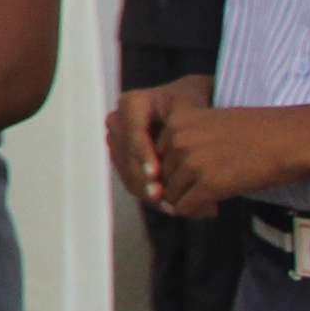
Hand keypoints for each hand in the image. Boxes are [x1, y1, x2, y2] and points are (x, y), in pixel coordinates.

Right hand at [110, 72, 200, 203]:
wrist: (188, 105)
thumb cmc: (193, 106)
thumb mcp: (192, 113)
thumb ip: (184, 137)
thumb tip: (179, 167)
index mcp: (131, 103)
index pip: (134, 133)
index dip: (143, 154)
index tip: (154, 174)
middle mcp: (117, 120)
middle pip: (126, 155)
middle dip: (143, 179)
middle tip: (162, 198)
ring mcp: (116, 139)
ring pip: (125, 170)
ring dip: (144, 190)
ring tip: (169, 206)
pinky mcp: (121, 156)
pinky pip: (129, 177)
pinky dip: (146, 191)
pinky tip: (165, 204)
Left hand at [150, 89, 298, 218]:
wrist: (294, 138)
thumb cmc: (261, 132)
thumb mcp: (213, 126)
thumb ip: (188, 144)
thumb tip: (171, 176)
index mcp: (177, 120)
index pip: (156, 156)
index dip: (173, 172)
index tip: (193, 178)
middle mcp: (178, 140)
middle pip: (161, 178)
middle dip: (179, 190)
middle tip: (203, 196)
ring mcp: (191, 162)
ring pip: (171, 196)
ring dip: (188, 203)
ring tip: (212, 202)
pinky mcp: (209, 185)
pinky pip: (186, 208)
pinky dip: (197, 212)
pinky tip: (216, 208)